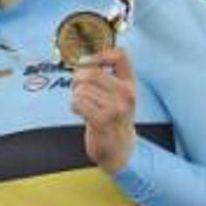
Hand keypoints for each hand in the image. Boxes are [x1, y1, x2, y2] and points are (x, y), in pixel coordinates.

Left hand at [70, 47, 136, 172]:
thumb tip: (84, 60)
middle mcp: (127, 94)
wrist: (119, 151)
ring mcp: (116, 108)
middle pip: (92, 72)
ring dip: (75, 95)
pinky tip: (80, 112)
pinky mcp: (103, 121)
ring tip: (81, 104)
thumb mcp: (119, 96)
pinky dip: (74, 106)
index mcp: (130, 85)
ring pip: (82, 88)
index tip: (87, 63)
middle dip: (77, 78)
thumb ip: (109, 77)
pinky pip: (78, 102)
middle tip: (76, 88)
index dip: (99, 54)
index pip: (120, 55)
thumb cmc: (113, 120)